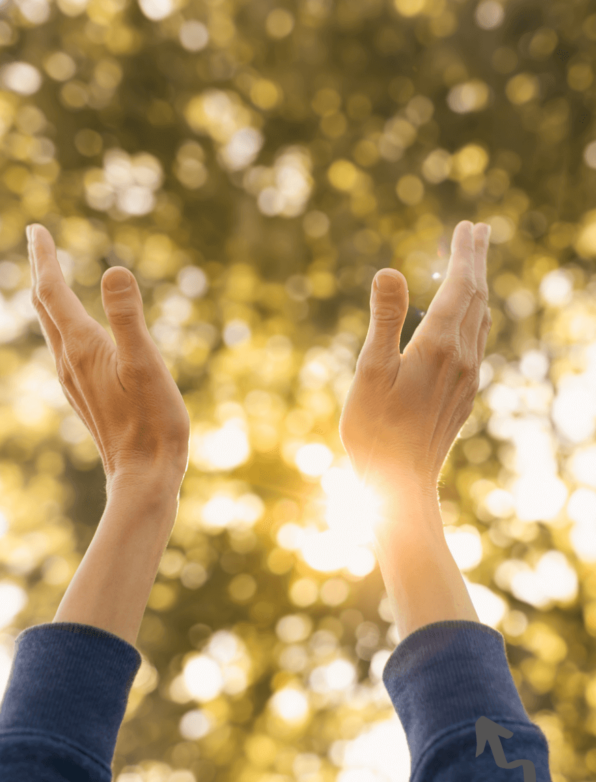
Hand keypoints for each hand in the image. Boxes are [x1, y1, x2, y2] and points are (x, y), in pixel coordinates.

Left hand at [27, 224, 189, 496]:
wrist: (144, 475)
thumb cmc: (152, 422)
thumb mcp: (146, 363)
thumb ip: (129, 317)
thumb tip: (114, 270)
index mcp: (82, 348)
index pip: (53, 292)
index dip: (45, 258)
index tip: (37, 230)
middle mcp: (69, 362)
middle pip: (45, 307)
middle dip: (41, 270)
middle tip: (38, 241)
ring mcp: (75, 381)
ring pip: (52, 329)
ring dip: (48, 297)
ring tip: (49, 278)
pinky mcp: (86, 396)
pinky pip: (64, 348)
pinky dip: (62, 324)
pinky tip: (73, 333)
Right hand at [339, 220, 491, 497]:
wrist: (400, 486)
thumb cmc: (376, 432)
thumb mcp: (370, 373)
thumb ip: (384, 320)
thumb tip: (390, 271)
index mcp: (438, 347)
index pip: (459, 287)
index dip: (464, 255)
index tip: (469, 227)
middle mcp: (461, 358)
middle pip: (476, 298)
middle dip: (477, 262)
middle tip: (479, 231)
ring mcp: (466, 379)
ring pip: (480, 321)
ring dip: (479, 289)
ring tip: (476, 267)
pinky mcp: (463, 396)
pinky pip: (476, 344)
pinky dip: (475, 318)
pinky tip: (470, 321)